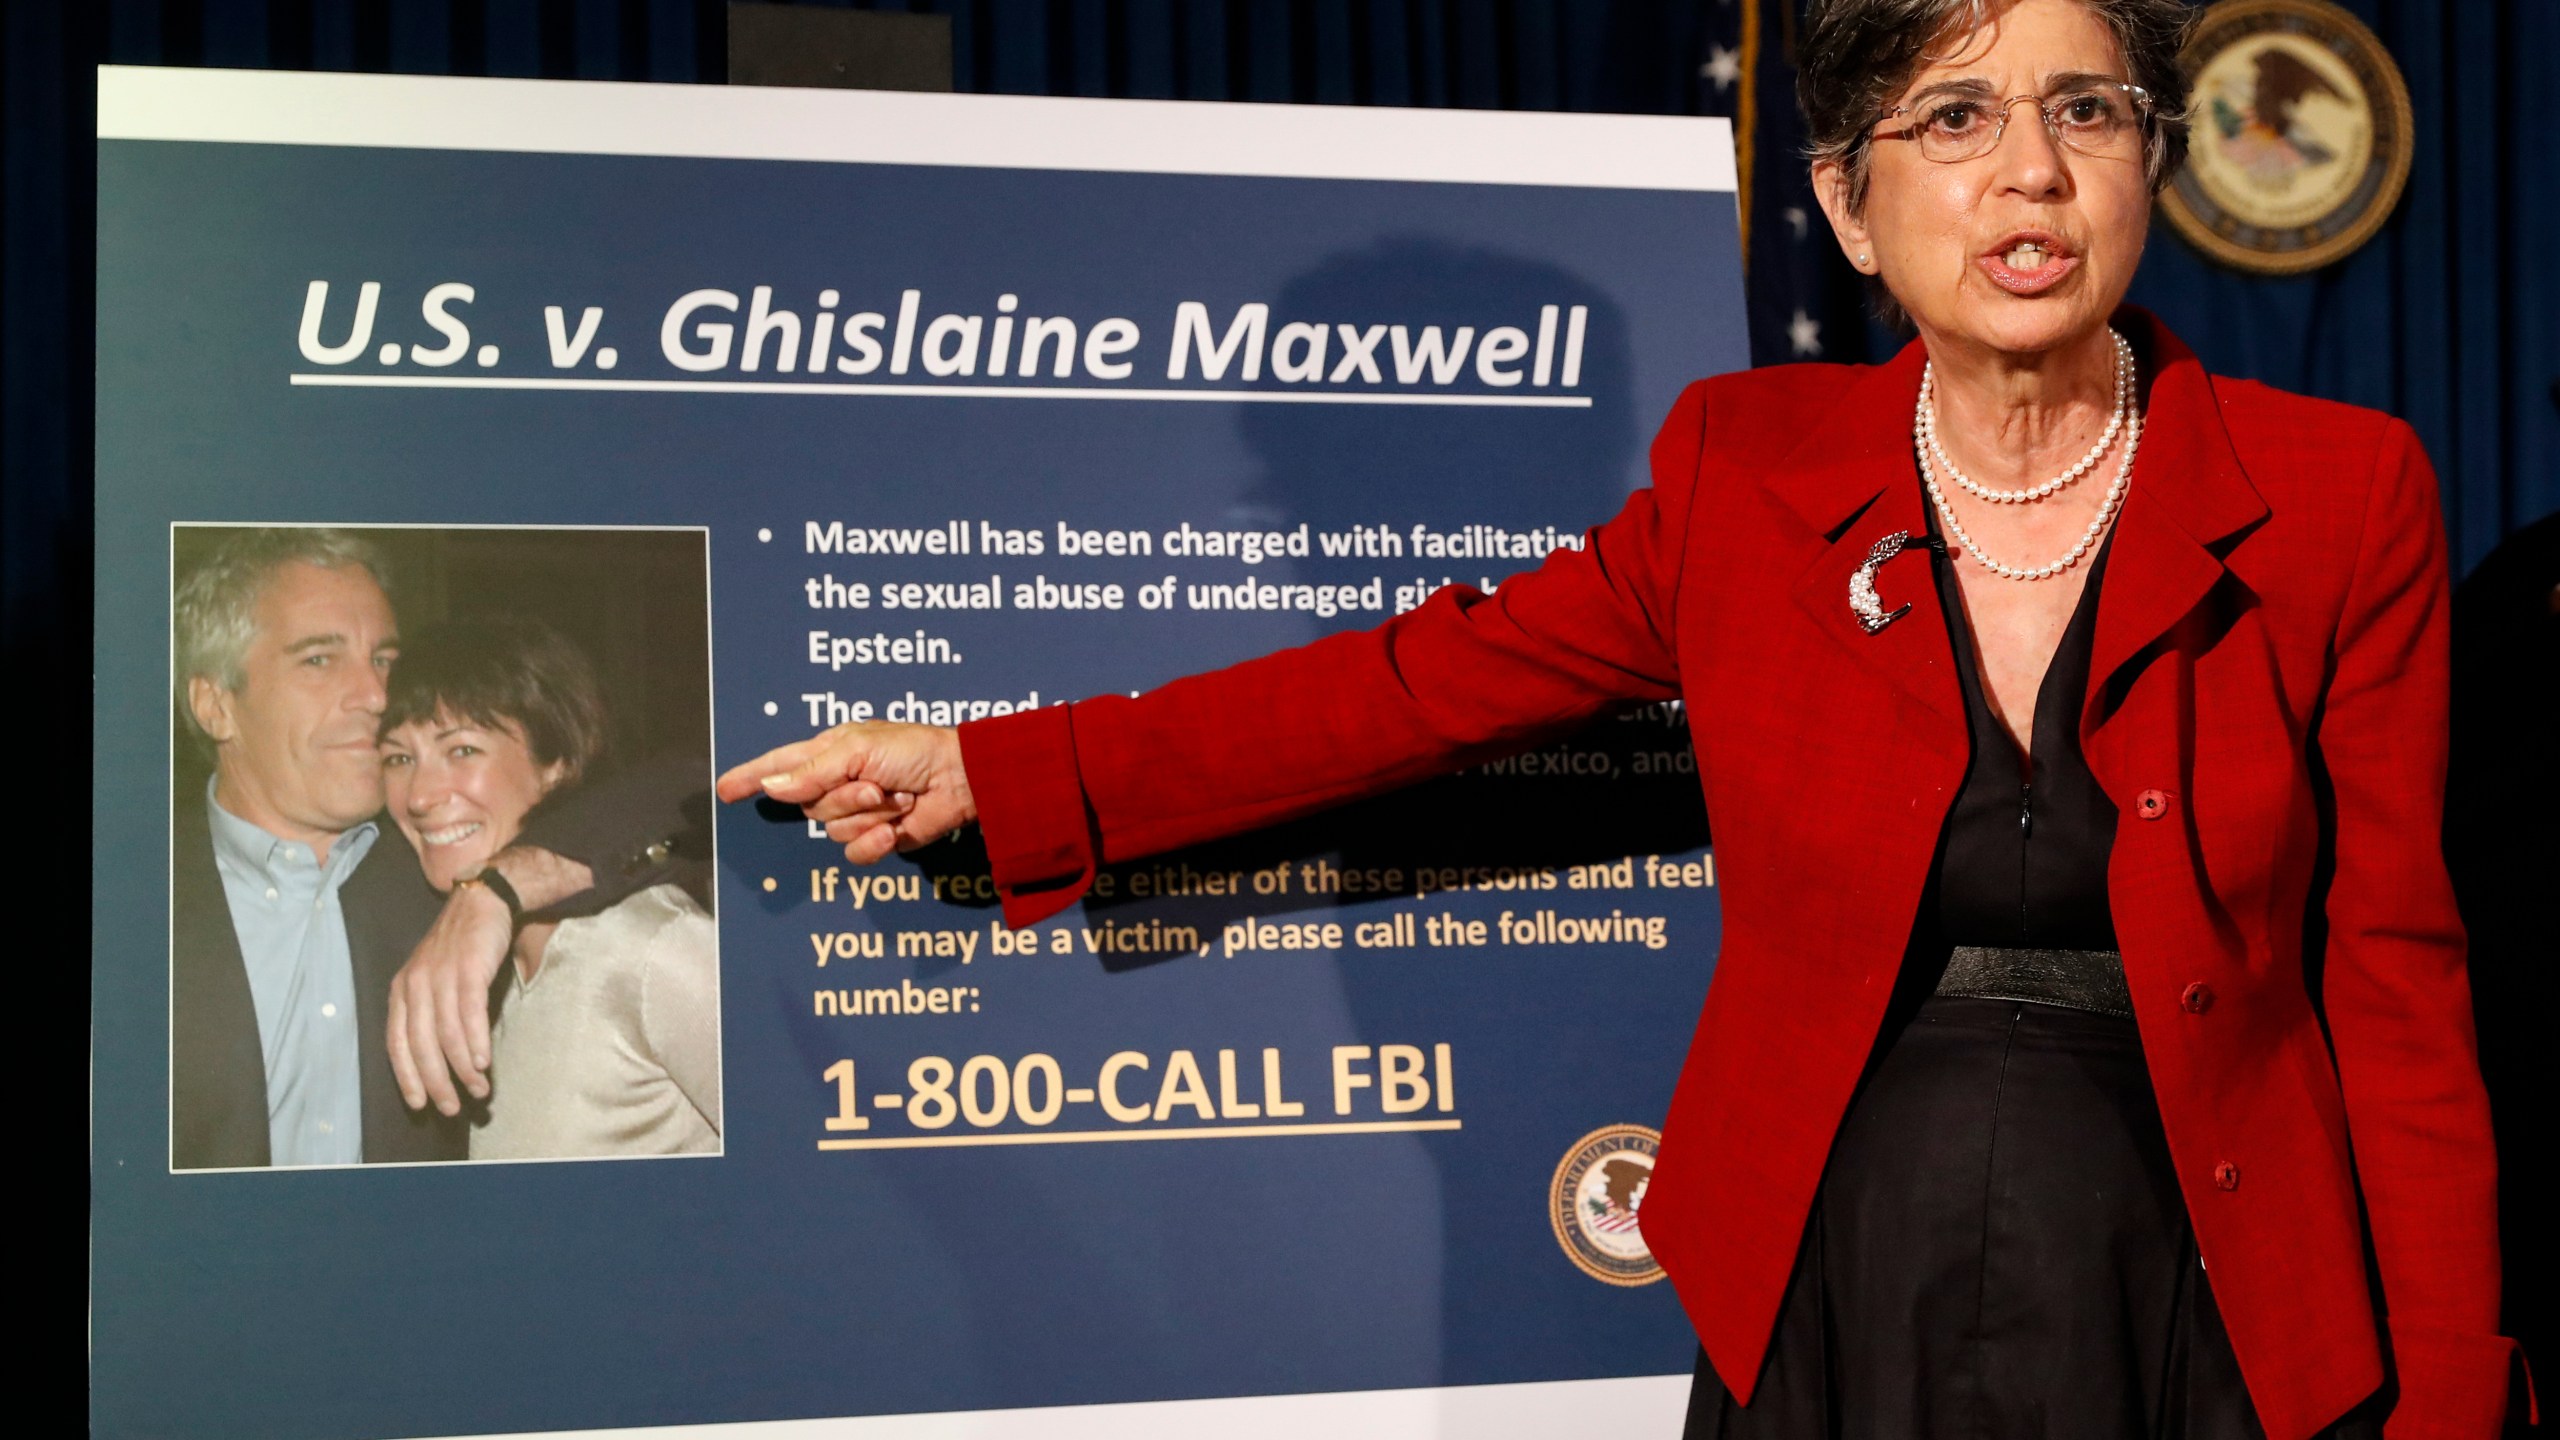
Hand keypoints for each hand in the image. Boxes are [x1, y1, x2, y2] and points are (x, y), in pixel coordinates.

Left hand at [386, 880, 511, 1114]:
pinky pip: (468, 1013)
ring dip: (462, 1068)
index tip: (420, 1103)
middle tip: (451, 1107)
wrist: (483, 899)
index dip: (407, 1076)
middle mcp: (415, 984)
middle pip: (420, 1044)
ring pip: (446, 1034)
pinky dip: (474, 1041)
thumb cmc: (461, 944)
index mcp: (402, 989)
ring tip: (478, 1090)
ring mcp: (441, 976)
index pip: (396, 1042)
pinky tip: (482, 1061)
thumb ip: (432, 1011)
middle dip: (435, 1081)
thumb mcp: (434, 976)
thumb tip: (443, 1056)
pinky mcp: (468, 968)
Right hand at [718, 721, 975, 864]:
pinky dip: (874, 840)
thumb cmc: (913, 750)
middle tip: (875, 784)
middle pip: (810, 806)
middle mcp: (838, 783)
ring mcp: (858, 812)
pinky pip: (854, 852)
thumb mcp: (857, 749)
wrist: (959, 778)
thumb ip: (811, 772)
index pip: (779, 767)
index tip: (724, 790)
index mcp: (829, 753)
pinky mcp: (878, 838)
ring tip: (896, 797)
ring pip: (833, 830)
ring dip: (867, 814)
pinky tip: (894, 827)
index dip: (751, 778)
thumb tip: (772, 788)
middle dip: (844, 797)